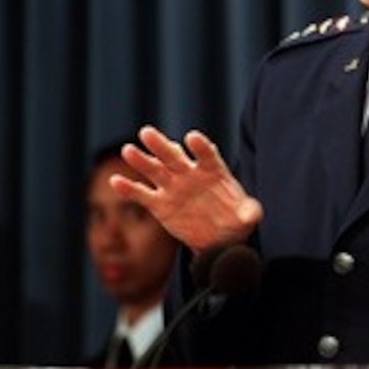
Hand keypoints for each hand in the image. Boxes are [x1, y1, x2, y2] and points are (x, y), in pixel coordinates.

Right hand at [110, 125, 263, 252]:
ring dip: (141, 160)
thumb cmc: (235, 219)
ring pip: (155, 170)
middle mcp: (190, 174)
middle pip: (174, 155)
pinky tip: (115, 182)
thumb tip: (252, 215)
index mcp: (213, 170)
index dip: (200, 146)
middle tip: (147, 132)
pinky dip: (129, 188)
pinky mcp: (159, 203)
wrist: (219, 236)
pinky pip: (142, 194)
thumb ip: (250, 213)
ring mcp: (173, 187)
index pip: (206, 154)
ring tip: (128, 150)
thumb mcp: (246, 217)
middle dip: (161, 145)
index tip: (192, 138)